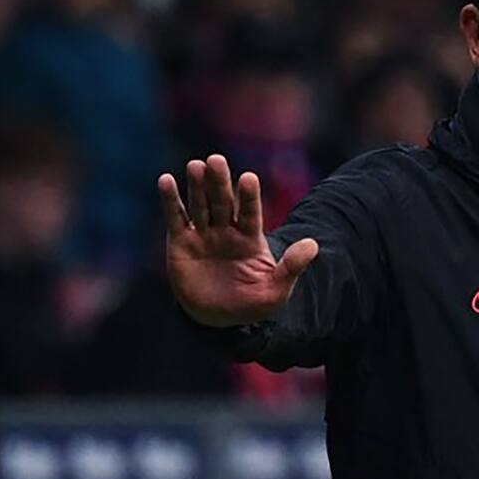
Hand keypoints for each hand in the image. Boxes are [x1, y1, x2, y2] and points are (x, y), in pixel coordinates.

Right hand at [158, 154, 317, 327]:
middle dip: (220, 182)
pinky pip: (176, 219)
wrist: (219, 318)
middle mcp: (227, 230)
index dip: (249, 196)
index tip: (249, 178)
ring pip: (200, 205)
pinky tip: (166, 181)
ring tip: (195, 165)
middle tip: (216, 160)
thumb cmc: (251, 302)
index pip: (250, 212)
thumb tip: (313, 245)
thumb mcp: (276, 290)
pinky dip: (170, 200)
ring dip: (197, 185)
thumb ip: (292, 267)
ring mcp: (204, 234)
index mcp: (250, 237)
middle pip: (223, 201)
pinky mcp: (181, 242)